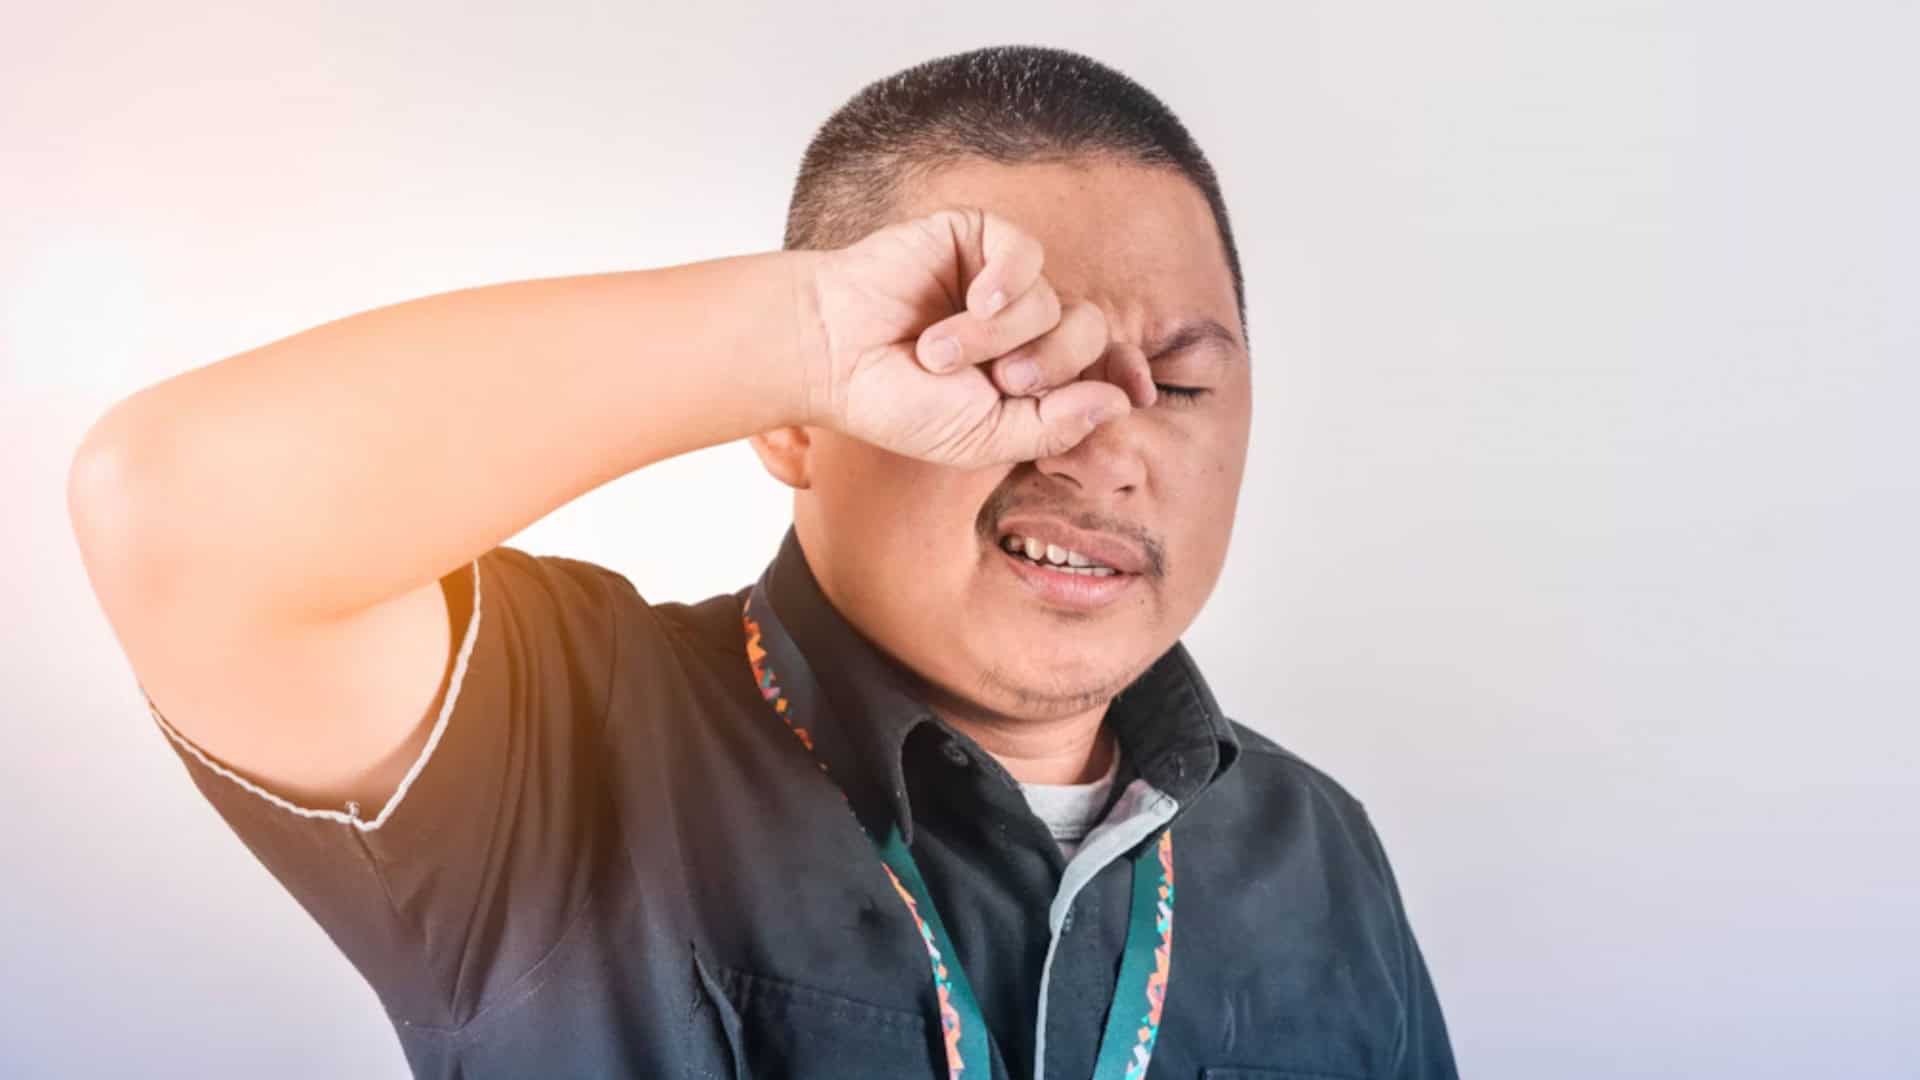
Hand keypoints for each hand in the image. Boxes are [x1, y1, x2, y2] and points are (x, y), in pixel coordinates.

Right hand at [795, 206, 1155, 466]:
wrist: (832, 356)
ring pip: (1054, 301)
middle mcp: (1026, 325)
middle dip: (1050, 364)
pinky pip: (1026, 253)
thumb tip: (1122, 401)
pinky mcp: (977, 238)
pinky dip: (1006, 282)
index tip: (1140, 392)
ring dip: (998, 336)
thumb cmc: (898, 402)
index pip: (1103, 366)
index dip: (1126, 373)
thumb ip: (1054, 426)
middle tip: (997, 382)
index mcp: (1033, 373)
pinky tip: (974, 300)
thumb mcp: (983, 438)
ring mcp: (1003, 280)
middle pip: (1089, 334)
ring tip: (937, 352)